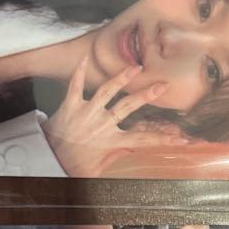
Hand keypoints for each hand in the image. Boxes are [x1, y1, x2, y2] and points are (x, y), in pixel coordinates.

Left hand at [42, 59, 187, 177]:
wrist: (46, 161)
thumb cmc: (72, 167)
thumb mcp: (98, 169)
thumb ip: (115, 154)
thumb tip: (132, 146)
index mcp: (111, 142)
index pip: (143, 139)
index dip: (163, 139)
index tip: (182, 138)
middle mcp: (101, 124)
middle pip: (128, 106)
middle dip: (147, 94)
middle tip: (162, 84)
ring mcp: (85, 113)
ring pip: (107, 90)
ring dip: (122, 77)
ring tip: (135, 67)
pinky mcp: (69, 106)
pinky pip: (75, 86)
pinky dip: (79, 72)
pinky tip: (84, 59)